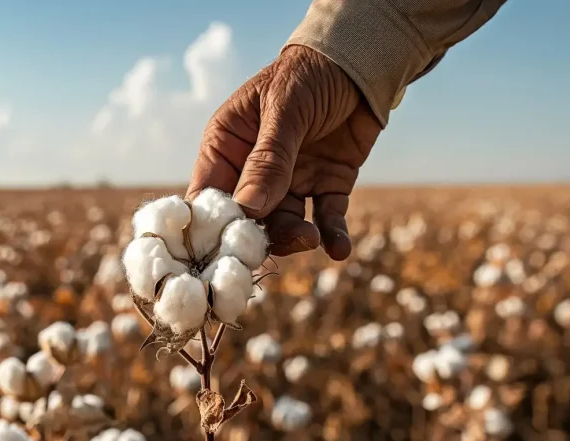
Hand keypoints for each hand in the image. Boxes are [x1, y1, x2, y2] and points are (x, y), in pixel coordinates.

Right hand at [186, 44, 381, 260]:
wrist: (361, 60)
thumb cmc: (309, 73)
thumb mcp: (285, 109)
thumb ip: (268, 159)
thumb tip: (247, 209)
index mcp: (228, 145)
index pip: (209, 194)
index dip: (213, 226)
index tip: (224, 250)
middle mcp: (253, 168)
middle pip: (247, 218)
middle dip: (260, 236)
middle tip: (279, 243)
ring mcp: (290, 179)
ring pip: (285, 223)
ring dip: (297, 237)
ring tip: (313, 239)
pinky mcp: (326, 184)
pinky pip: (326, 218)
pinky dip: (333, 235)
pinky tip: (340, 249)